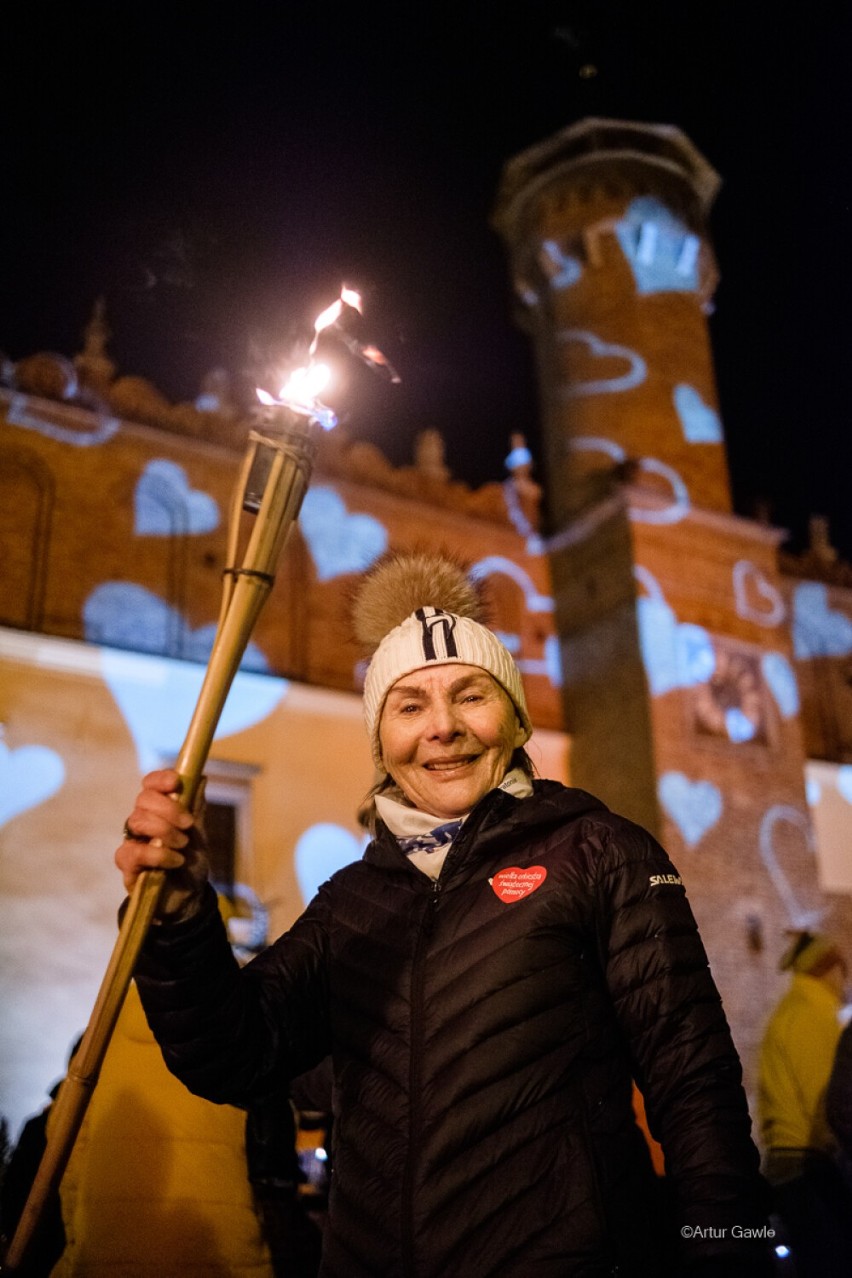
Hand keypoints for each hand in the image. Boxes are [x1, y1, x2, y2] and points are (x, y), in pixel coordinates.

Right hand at [115, 768, 208, 917]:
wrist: (189, 897)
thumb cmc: (191, 862)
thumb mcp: (200, 833)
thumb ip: (196, 807)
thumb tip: (201, 778)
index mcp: (158, 810)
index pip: (149, 786)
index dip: (159, 780)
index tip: (175, 783)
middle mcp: (141, 823)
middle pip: (143, 800)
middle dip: (168, 809)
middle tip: (188, 825)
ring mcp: (132, 843)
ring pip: (137, 821)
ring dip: (165, 831)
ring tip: (183, 845)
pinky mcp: (127, 866)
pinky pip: (134, 852)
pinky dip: (158, 854)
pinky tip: (175, 861)